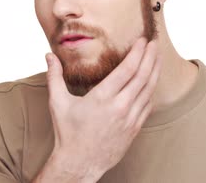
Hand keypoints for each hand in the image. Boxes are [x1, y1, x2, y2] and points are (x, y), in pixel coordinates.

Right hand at [41, 38, 160, 181]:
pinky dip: (151, 91)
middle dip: (151, 57)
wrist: (79, 164)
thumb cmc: (68, 133)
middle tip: (155, 42)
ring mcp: (130, 119)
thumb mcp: (58, 103)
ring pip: (149, 90)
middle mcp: (120, 107)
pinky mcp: (134, 129)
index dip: (137, 52)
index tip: (142, 40)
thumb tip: (48, 55)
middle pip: (142, 76)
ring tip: (157, 58)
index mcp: (102, 98)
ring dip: (154, 71)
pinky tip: (151, 82)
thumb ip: (55, 76)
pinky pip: (148, 106)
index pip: (127, 69)